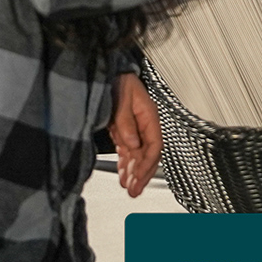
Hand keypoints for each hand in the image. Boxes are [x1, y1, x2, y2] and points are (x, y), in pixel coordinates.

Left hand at [110, 72, 160, 197]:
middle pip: (148, 154)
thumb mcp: (121, 98)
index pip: (154, 145)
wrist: (107, 70)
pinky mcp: (124, 130)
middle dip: (142, 174)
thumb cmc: (117, 79)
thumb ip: (126, 122)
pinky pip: (128, 151)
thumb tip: (132, 144)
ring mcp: (134, 128)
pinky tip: (123, 176)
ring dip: (134, 172)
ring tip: (129, 188)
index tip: (138, 177)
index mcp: (149, 115)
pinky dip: (126, 164)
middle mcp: (144, 123)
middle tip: (135, 191)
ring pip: (138, 155)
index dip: (147, 163)